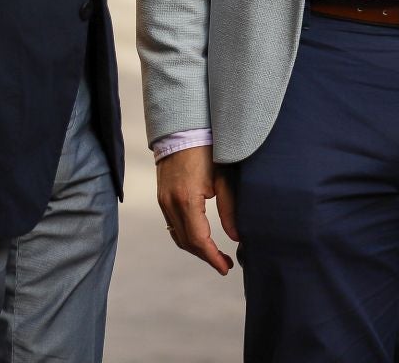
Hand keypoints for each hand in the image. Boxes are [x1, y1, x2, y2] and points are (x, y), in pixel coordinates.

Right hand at [155, 145, 236, 274]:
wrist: (183, 130)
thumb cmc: (207, 151)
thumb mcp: (223, 179)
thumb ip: (229, 210)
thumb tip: (236, 237)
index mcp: (187, 200)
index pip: (199, 240)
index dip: (213, 257)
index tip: (225, 267)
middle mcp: (171, 204)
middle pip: (187, 242)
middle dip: (206, 256)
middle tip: (224, 263)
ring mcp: (164, 201)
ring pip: (178, 236)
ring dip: (195, 249)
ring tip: (214, 254)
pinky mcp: (162, 198)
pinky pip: (172, 225)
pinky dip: (185, 236)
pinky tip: (199, 238)